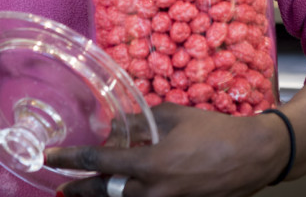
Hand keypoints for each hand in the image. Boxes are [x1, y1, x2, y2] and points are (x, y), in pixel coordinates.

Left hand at [45, 103, 289, 196]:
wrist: (252, 157)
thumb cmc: (214, 131)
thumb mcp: (173, 116)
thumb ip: (140, 121)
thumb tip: (114, 125)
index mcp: (151, 163)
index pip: (101, 161)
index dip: (73, 159)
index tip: (52, 157)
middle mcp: (154, 190)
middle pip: (106, 193)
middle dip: (81, 190)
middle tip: (60, 188)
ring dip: (103, 196)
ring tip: (83, 192)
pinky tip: (122, 190)